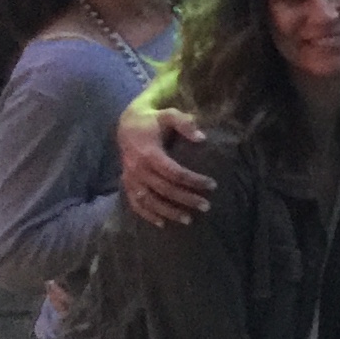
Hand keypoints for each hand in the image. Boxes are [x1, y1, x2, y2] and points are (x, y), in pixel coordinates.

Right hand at [118, 106, 214, 227]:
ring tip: (188, 220)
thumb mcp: (168, 115)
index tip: (213, 185)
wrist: (126, 124)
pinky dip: (146, 214)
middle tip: (207, 206)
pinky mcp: (127, 182)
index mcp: (149, 153)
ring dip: (168, 212)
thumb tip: (202, 138)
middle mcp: (137, 168)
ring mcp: (130, 177)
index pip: (174, 172)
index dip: (194, 180)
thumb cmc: (153, 120)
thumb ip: (184, 123)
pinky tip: (162, 224)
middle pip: (164, 189)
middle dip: (186, 199)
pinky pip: (134, 202)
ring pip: (149, 200)